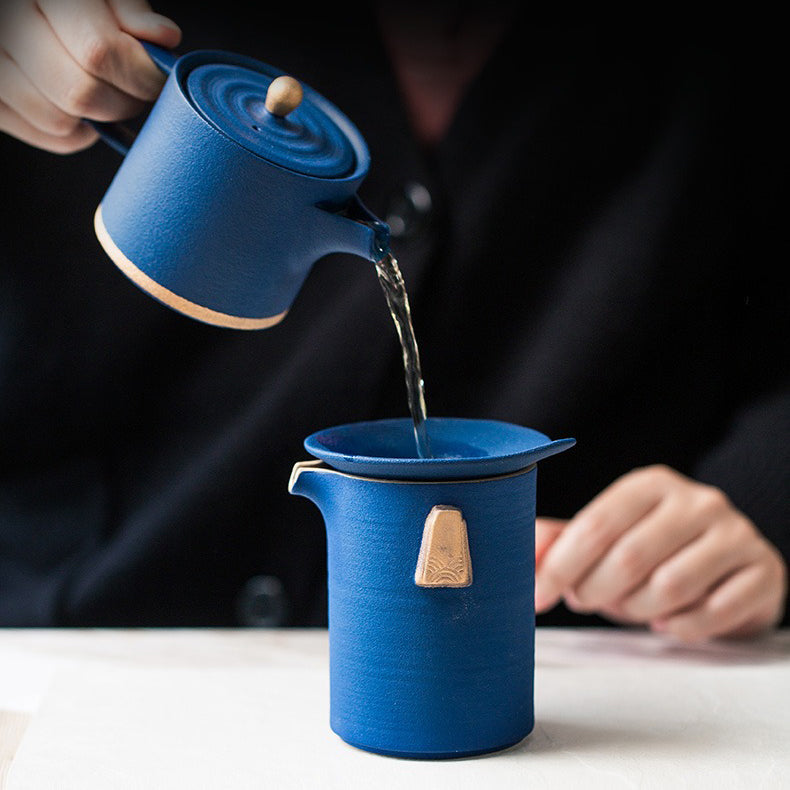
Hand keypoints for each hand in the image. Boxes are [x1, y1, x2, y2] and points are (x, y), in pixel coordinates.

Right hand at [0, 0, 180, 152]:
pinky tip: (85, 106)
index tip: (157, 78)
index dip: (140, 74)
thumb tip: (162, 36)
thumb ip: (129, 10)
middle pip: (81, 93)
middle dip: (124, 100)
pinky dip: (79, 130)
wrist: (32, 13)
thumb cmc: (70, 4)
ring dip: (100, 117)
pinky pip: (51, 136)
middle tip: (136, 88)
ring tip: (108, 90)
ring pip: (61, 121)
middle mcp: (6, 29)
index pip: (99, 52)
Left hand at [535, 465, 787, 641]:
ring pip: (669, 588)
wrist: (729, 568)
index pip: (595, 525)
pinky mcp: (763, 572)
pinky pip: (712, 613)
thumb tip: (520, 549)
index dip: (560, 566)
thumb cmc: (655, 552)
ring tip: (631, 607)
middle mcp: (697, 500)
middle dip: (596, 591)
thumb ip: (562, 540)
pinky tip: (671, 621)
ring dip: (638, 611)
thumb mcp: (607, 538)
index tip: (537, 596)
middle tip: (587, 600)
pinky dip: (681, 628)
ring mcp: (736, 534)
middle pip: (629, 558)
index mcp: (650, 484)